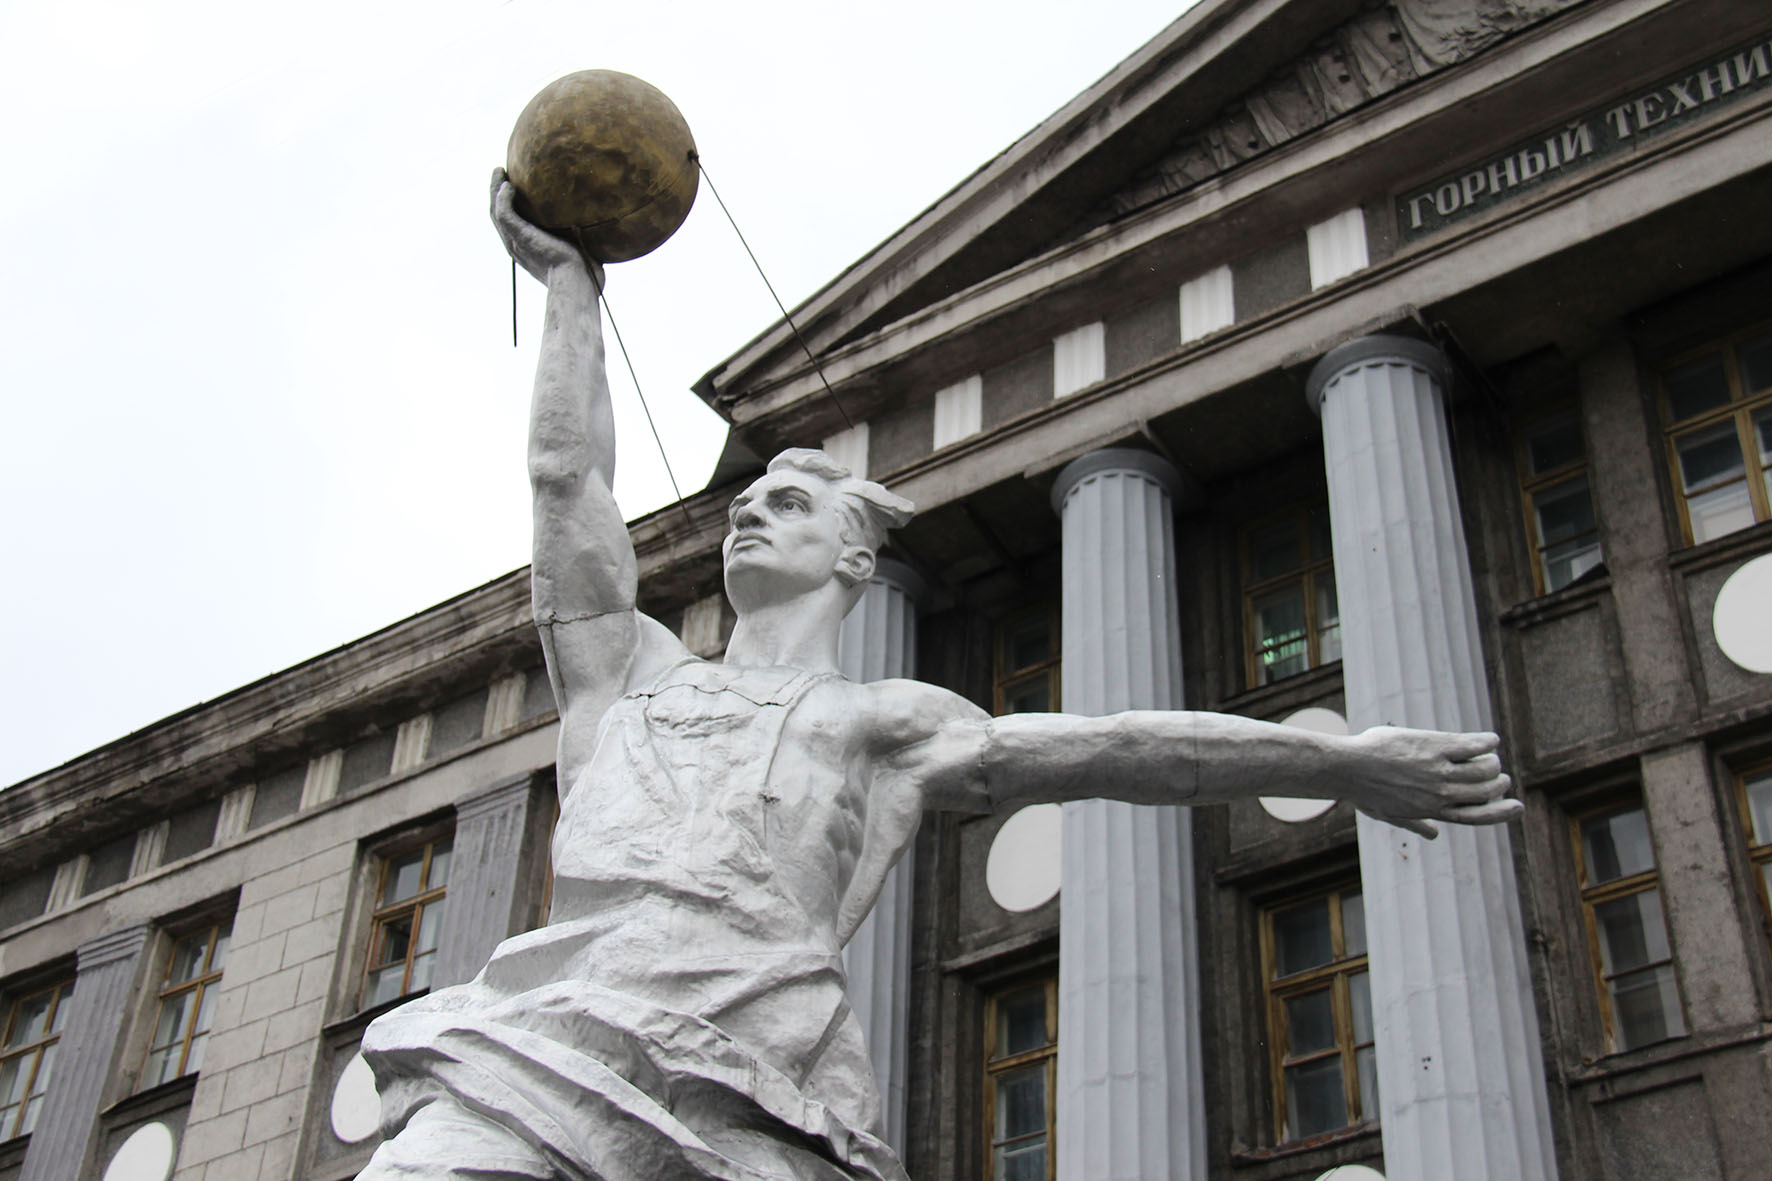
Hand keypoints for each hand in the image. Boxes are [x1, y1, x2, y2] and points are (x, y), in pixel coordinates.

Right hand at [490, 168, 603, 287]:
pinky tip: (508, 184)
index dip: (509, 207)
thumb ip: (581, 238)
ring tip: (499, 171)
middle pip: (498, 216)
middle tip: (500, 174)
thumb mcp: (580, 251)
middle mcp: (517, 246)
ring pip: (496, 211)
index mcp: (528, 251)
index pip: (512, 226)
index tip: (512, 189)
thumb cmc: (585, 276)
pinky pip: (504, 212)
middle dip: (497, 193)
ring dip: (495, 190)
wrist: (578, 280)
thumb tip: (596, 228)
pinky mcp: (519, 235)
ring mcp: (516, 241)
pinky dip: (502, 197)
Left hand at [1343, 726, 1521, 839]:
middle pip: (1485, 791)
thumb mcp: (1388, 813)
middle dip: (1498, 783)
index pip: (1477, 816)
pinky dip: (1486, 743)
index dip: (1501, 813)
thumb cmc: (1364, 789)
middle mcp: (1440, 794)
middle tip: (1499, 775)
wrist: (1347, 767)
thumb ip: (1415, 823)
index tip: (1517, 807)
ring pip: (1484, 769)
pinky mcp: (1435, 747)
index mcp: (1432, 810)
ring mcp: (1439, 771)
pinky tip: (1491, 740)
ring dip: (1493, 762)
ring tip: (1490, 756)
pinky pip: (1472, 746)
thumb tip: (1434, 836)